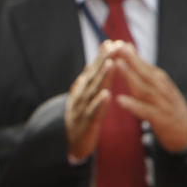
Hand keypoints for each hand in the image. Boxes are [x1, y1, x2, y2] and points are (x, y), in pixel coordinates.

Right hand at [65, 40, 123, 160]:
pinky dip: (99, 104)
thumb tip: (105, 49)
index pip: (93, 69)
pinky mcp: (85, 123)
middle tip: (113, 47)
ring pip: (94, 91)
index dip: (102, 56)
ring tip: (111, 65)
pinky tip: (106, 96)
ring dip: (102, 78)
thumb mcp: (87, 93)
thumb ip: (96, 74)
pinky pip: (93, 112)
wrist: (74, 143)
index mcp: (83, 88)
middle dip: (103, 61)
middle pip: (93, 76)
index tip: (112, 43)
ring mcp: (81, 108)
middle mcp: (80, 95)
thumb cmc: (83, 114)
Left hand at [110, 42, 186, 153]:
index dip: (128, 53)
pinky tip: (120, 100)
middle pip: (145, 72)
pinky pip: (146, 111)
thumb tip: (126, 45)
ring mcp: (163, 103)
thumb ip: (140, 67)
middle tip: (116, 48)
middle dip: (131, 59)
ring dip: (131, 77)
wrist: (186, 130)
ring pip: (145, 89)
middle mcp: (162, 88)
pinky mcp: (161, 119)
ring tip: (117, 66)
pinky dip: (133, 105)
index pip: (142, 63)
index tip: (114, 42)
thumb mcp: (155, 83)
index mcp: (158, 79)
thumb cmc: (164, 103)